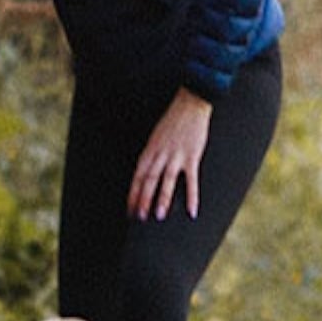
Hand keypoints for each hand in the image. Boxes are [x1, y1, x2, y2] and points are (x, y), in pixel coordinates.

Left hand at [130, 89, 212, 221]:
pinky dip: (191, 196)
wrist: (191, 103)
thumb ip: (152, 155)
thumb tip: (147, 174)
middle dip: (142, 199)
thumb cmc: (173, 121)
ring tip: (159, 215)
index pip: (137, 176)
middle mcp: (160, 154)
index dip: (132, 194)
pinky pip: (191, 180)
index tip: (129, 210)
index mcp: (150, 150)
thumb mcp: (156, 137)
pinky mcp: (192, 156)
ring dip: (162, 199)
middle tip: (139, 217)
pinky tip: (191, 211)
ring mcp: (176, 155)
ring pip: (166, 180)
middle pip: (148, 180)